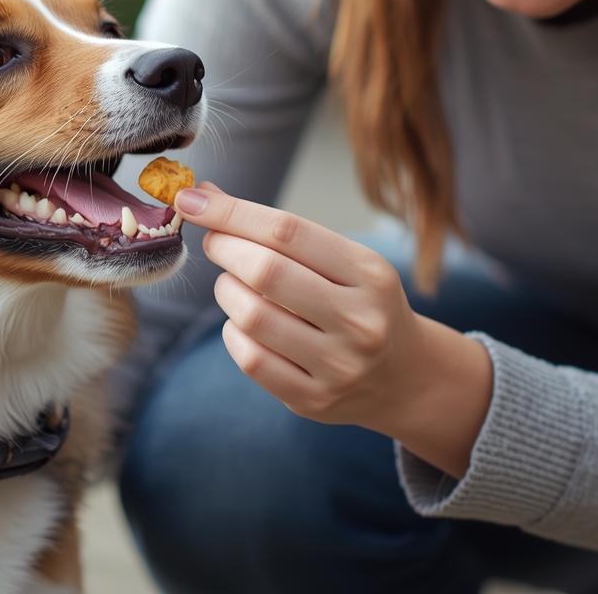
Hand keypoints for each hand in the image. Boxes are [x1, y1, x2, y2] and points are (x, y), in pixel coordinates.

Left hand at [172, 182, 491, 475]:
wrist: (405, 376)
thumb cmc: (361, 304)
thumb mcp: (347, 262)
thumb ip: (284, 233)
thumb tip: (206, 198)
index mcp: (370, 274)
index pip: (287, 231)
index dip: (231, 212)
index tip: (192, 199)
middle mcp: (360, 320)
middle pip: (265, 272)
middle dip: (224, 248)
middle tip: (215, 243)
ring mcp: (339, 365)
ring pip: (250, 316)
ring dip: (225, 291)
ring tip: (233, 284)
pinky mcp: (314, 399)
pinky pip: (250, 359)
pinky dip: (233, 332)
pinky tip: (242, 323)